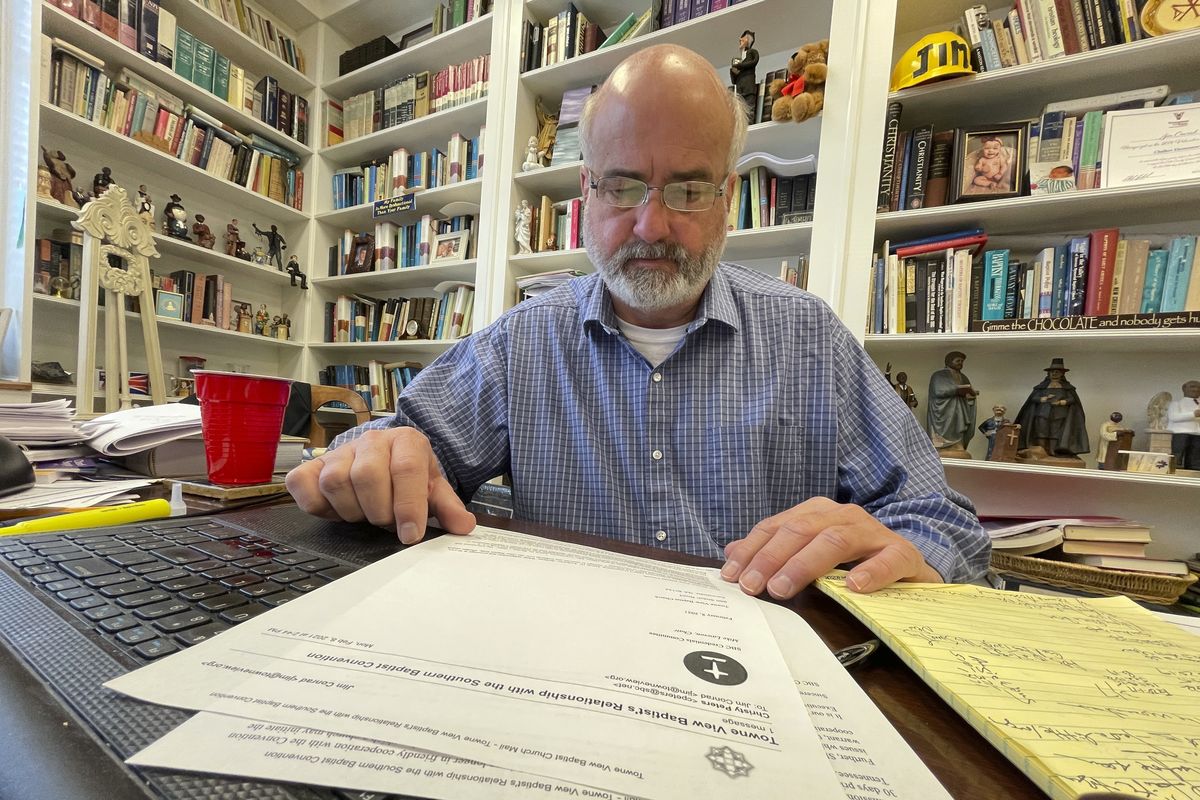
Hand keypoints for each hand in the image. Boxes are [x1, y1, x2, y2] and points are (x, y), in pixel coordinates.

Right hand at [285, 427, 475, 544]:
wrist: (384, 458)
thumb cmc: (408, 477)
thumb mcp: (432, 489)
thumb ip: (447, 507)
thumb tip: (463, 526)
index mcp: (406, 441)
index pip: (406, 469)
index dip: (408, 506)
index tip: (410, 534)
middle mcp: (371, 441)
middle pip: (367, 475)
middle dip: (378, 509)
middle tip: (385, 520)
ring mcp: (339, 451)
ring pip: (335, 481)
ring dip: (351, 510)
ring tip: (364, 513)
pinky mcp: (312, 465)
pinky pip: (302, 483)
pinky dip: (315, 504)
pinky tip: (336, 510)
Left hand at [719, 497, 941, 598]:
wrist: (909, 567)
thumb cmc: (854, 560)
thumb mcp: (810, 554)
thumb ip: (774, 551)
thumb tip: (731, 552)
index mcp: (817, 513)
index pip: (776, 527)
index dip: (751, 550)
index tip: (731, 575)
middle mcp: (842, 515)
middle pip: (800, 530)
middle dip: (770, 558)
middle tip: (752, 586)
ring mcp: (873, 532)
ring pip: (835, 540)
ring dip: (805, 565)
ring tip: (783, 587)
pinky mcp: (903, 553)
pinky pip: (888, 559)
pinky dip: (871, 571)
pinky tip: (854, 587)